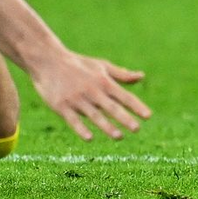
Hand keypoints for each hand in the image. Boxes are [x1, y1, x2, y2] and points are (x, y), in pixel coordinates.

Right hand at [28, 47, 150, 141]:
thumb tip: (141, 77)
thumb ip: (121, 75)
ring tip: (119, 137)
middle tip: (137, 129)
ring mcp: (77, 99)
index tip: (148, 116)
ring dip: (107, 126)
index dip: (136, 106)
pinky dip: (81, 129)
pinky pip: (73, 120)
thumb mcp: (101, 66)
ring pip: (94, 115)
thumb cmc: (78, 65)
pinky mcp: (62, 106)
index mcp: (103, 81)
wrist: (49, 60)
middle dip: (124, 118)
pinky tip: (90, 138)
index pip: (123, 96)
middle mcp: (92, 90)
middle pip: (111, 107)